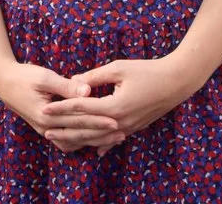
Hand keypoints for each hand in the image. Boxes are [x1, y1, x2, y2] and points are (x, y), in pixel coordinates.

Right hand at [0, 60, 121, 153]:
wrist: (2, 81)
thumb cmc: (24, 76)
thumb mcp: (44, 77)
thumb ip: (66, 86)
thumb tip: (88, 91)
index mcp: (47, 115)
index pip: (78, 120)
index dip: (98, 121)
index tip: (116, 121)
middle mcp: (46, 127)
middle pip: (78, 134)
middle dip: (101, 134)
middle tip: (121, 133)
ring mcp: (45, 130)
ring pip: (73, 141)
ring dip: (93, 140)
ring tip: (113, 137)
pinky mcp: (45, 128)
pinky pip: (65, 140)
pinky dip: (79, 141)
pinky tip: (93, 139)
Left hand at [45, 56, 199, 155]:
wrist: (177, 82)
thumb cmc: (148, 70)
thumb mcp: (119, 68)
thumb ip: (95, 77)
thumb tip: (74, 81)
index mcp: (114, 106)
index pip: (80, 108)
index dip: (61, 108)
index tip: (44, 109)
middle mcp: (119, 121)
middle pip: (86, 128)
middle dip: (64, 129)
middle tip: (44, 129)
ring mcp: (128, 127)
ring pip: (99, 138)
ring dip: (79, 139)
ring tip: (62, 139)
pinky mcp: (135, 127)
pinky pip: (114, 139)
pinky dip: (103, 144)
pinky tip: (95, 151)